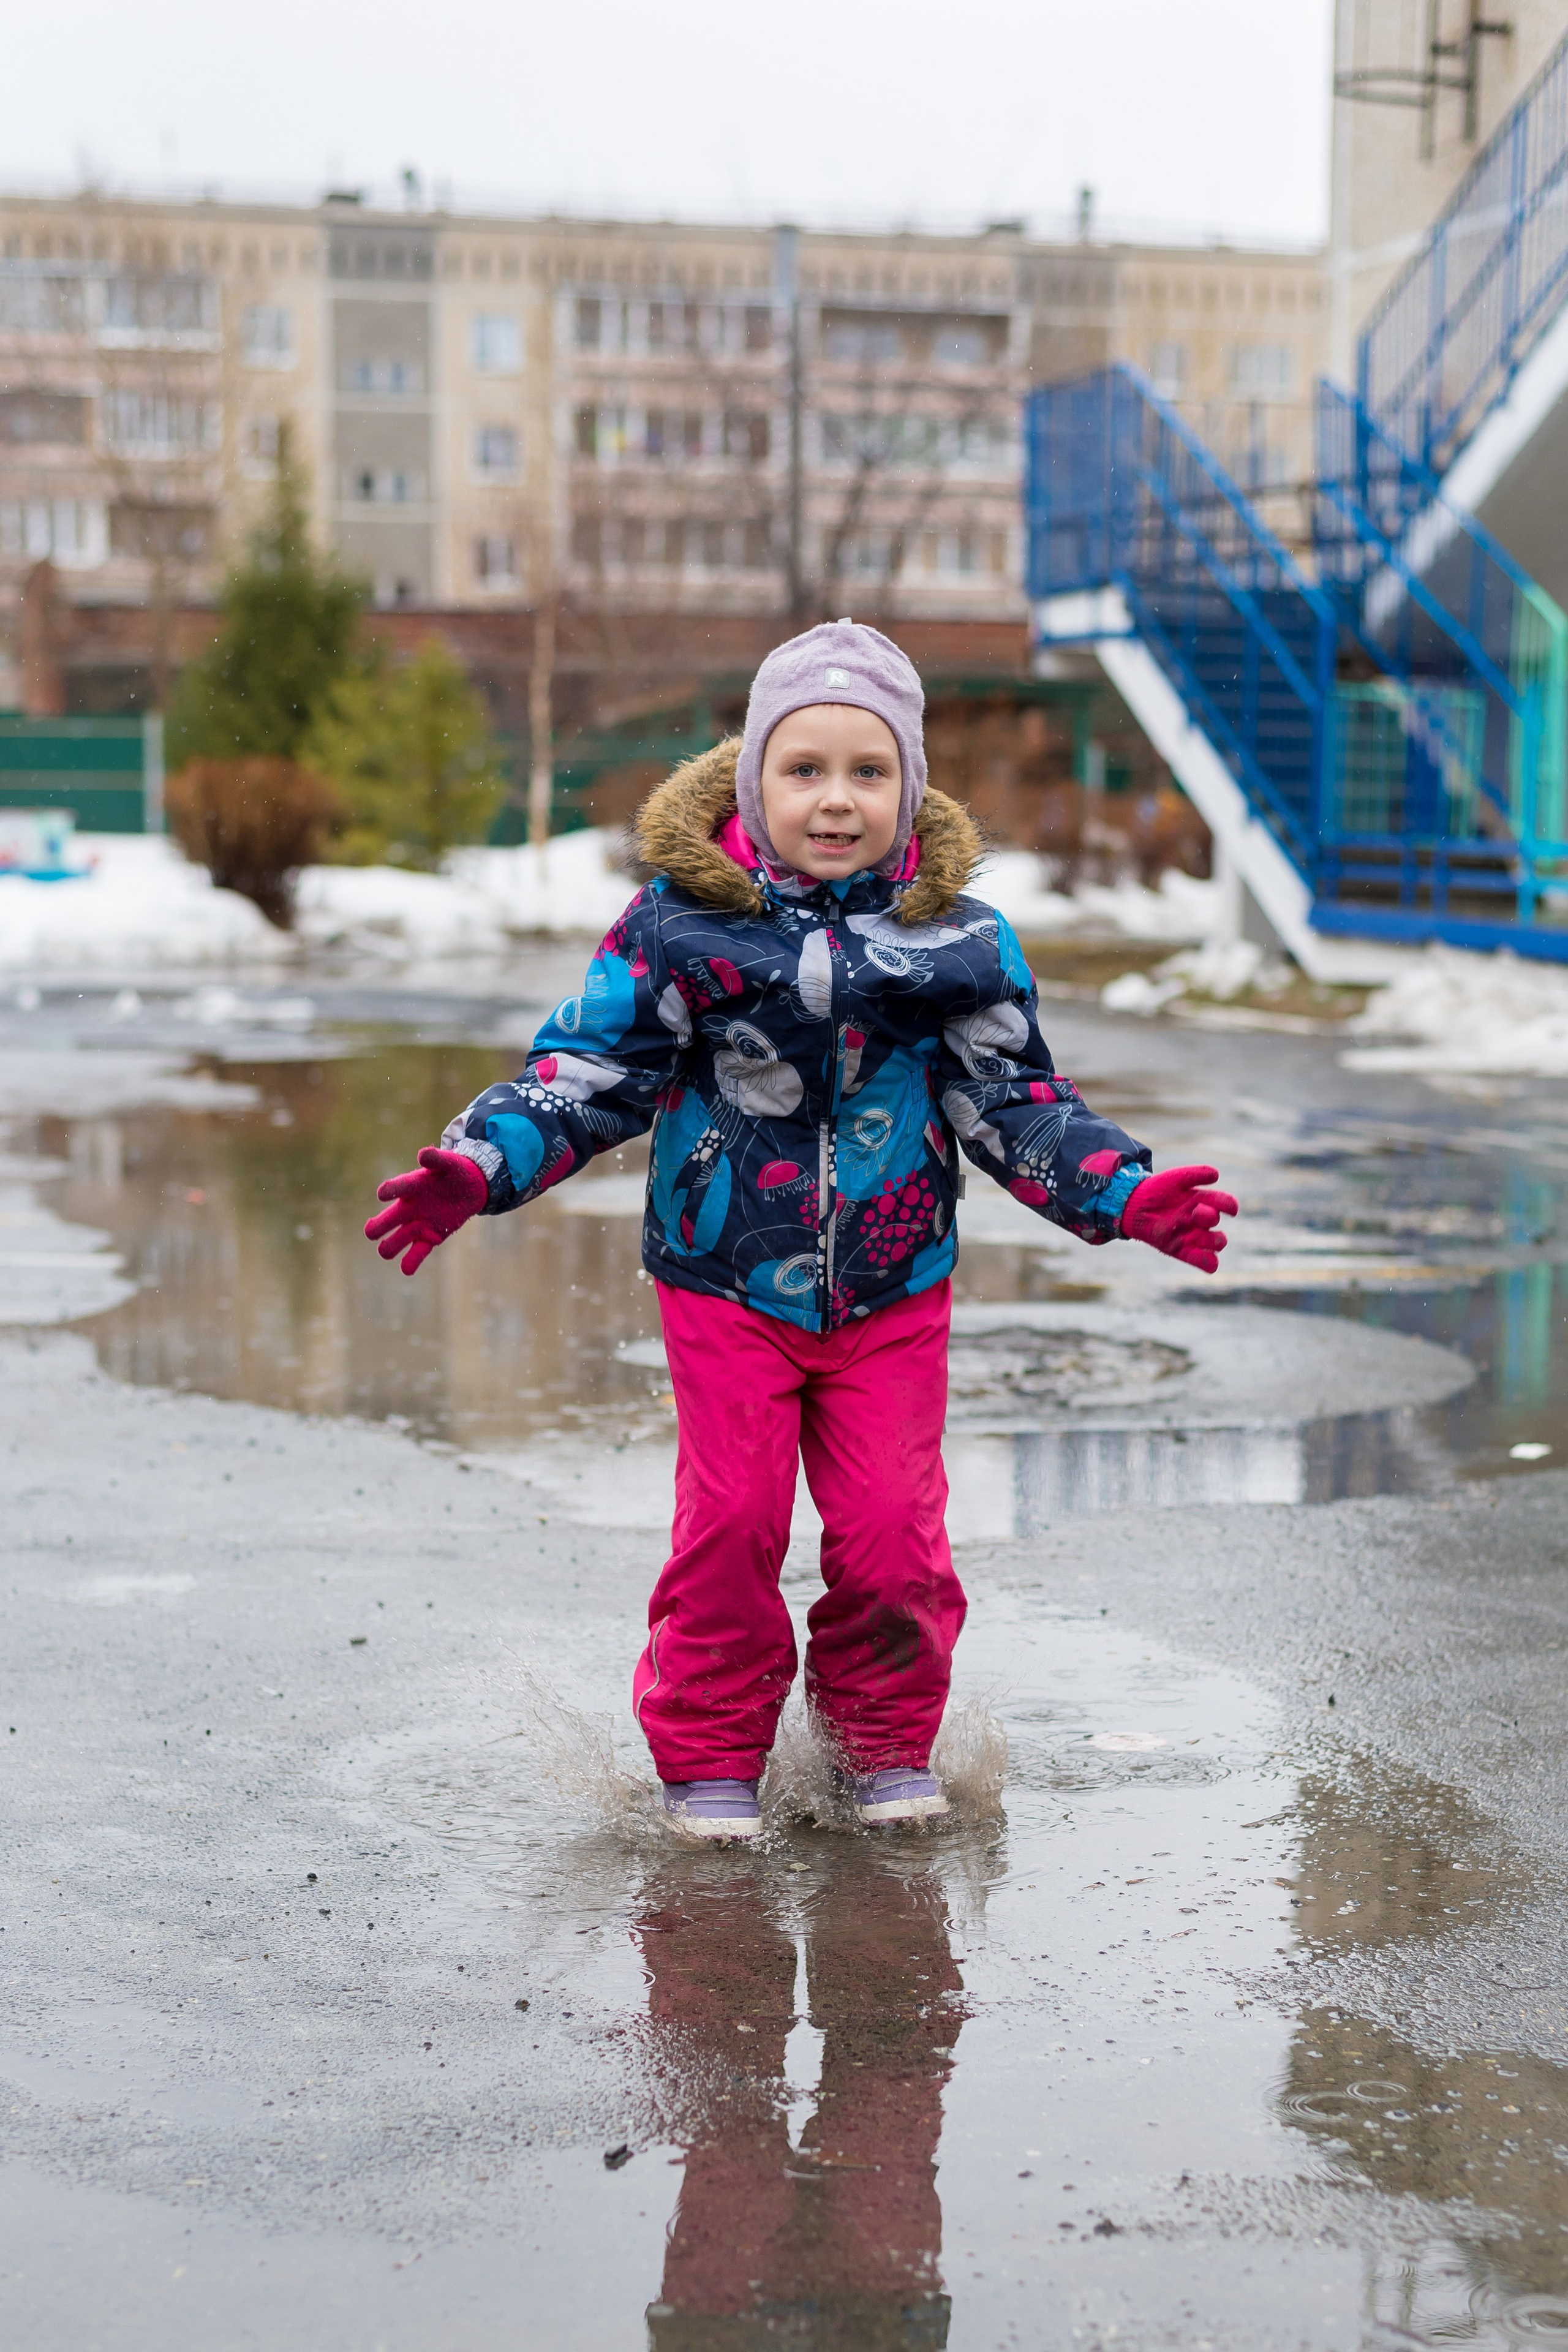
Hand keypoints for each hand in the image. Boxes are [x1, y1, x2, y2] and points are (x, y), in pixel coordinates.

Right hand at [364, 1146, 487, 1276]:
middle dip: (376, 1227)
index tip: (383, 1194)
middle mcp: (407, 1208)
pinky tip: (406, 1268)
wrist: (470, 1187)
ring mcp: (416, 1225)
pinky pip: (415, 1254)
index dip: (388, 1191)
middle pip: (383, 1222)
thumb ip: (436, 1158)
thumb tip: (423, 1154)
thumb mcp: (449, 1162)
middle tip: (372, 1231)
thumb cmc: (454, 1172)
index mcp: (410, 1187)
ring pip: (394, 1242)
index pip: (394, 1189)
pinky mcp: (429, 1239)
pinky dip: (410, 1262)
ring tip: (393, 1248)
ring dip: (391, 1246)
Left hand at [1120, 1164, 1236, 1273]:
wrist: (1135, 1205)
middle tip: (1196, 1213)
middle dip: (1211, 1218)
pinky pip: (1204, 1261)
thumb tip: (1216, 1175)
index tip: (1229, 1208)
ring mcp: (1192, 1235)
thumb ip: (1195, 1174)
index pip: (1225, 1203)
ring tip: (1202, 1236)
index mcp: (1203, 1200)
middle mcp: (1200, 1220)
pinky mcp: (1181, 1250)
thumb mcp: (1176, 1178)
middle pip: (1217, 1224)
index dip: (1230, 1205)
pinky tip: (1208, 1261)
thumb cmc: (1158, 1190)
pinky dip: (1209, 1263)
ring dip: (1215, 1241)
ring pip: (1217, 1243)